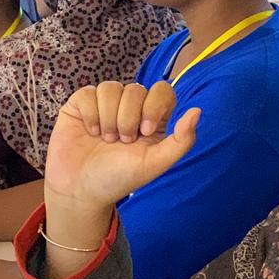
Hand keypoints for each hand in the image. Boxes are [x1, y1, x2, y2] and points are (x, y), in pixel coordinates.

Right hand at [44, 81, 198, 212]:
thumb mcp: (154, 163)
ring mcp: (105, 104)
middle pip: (136, 90)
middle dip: (128, 119)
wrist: (81, 190)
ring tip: (106, 139)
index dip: (154, 106)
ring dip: (109, 118)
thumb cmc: (119, 178)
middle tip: (122, 142)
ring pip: (111, 88)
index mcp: (152, 118)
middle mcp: (130, 107)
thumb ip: (181, 141)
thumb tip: (197, 111)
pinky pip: (89, 92)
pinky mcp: (81, 104)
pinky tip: (90, 131)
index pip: (163, 91)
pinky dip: (91, 114)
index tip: (144, 131)